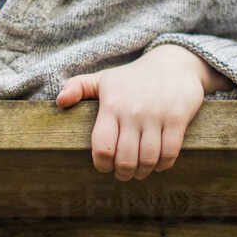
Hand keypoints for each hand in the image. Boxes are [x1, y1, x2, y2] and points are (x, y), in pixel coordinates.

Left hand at [56, 45, 227, 180]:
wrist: (174, 63)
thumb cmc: (134, 77)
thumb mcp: (104, 78)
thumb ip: (78, 87)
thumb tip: (59, 102)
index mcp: (112, 104)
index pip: (102, 146)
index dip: (102, 164)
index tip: (105, 166)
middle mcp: (133, 111)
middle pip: (125, 158)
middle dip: (123, 173)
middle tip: (123, 173)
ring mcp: (156, 115)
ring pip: (147, 159)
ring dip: (142, 172)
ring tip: (139, 171)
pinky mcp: (177, 118)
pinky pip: (169, 153)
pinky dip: (163, 165)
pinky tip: (158, 164)